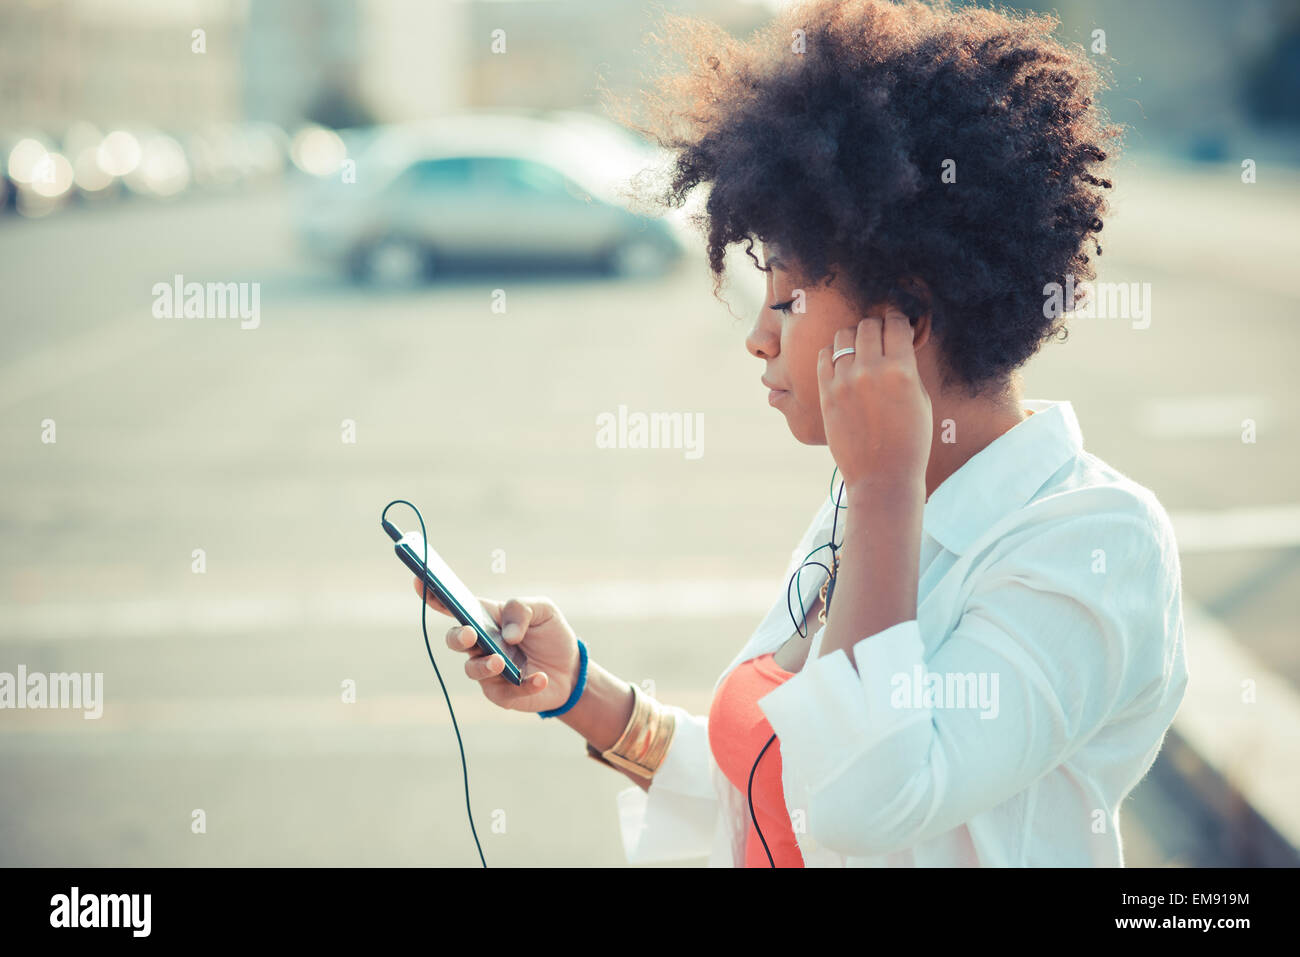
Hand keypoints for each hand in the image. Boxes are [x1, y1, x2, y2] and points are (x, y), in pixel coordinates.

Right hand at [412, 577, 579, 713]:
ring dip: (485, 665)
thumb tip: (507, 634)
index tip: (421, 580)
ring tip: (502, 662)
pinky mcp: (500, 694)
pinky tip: (540, 678)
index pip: (454, 606)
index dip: (433, 594)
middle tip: (471, 634)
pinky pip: (504, 692)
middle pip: (454, 640)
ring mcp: (487, 670)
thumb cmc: (550, 634)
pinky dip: (524, 685)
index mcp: (485, 618)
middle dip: (458, 637)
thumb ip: (522, 610)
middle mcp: (480, 644)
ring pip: (472, 669)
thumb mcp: (544, 610)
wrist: (570, 669)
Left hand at [817, 308, 931, 488]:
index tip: (897, 325)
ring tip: (860, 349)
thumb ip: (906, 367)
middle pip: (868, 325)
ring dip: (853, 337)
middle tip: (880, 337)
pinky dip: (833, 352)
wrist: (882, 476)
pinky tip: (843, 361)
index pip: (895, 323)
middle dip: (876, 327)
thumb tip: (896, 341)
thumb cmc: (910, 440)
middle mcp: (870, 370)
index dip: (897, 320)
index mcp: (901, 370)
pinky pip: (824, 356)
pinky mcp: (826, 393)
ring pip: (843, 335)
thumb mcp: (920, 399)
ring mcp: (844, 381)